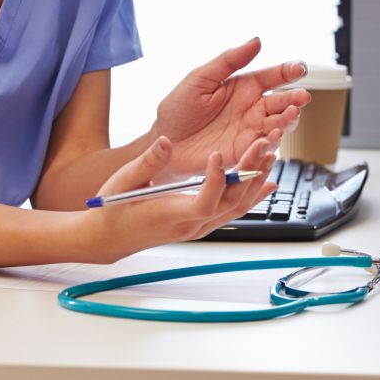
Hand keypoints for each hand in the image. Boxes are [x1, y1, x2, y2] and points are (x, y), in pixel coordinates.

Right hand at [87, 136, 277, 260]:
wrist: (110, 238)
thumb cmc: (114, 212)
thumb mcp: (124, 182)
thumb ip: (148, 162)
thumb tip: (167, 141)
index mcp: (170, 215)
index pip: (205, 203)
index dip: (216, 181)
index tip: (217, 155)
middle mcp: (190, 225)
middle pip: (230, 203)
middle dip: (249, 173)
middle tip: (262, 145)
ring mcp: (198, 227)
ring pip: (236, 208)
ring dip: (255, 182)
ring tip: (269, 156)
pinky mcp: (201, 223)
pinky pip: (233, 212)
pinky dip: (251, 196)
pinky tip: (266, 183)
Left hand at [151, 38, 309, 174]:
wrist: (165, 143)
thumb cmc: (178, 109)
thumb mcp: (200, 78)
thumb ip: (229, 60)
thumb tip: (256, 41)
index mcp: (243, 87)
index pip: (272, 76)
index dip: (288, 72)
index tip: (299, 68)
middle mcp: (252, 108)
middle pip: (281, 102)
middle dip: (294, 99)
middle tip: (302, 97)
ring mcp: (249, 130)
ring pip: (278, 124)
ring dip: (288, 120)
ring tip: (291, 114)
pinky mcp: (243, 151)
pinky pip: (263, 147)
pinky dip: (272, 142)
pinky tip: (274, 135)